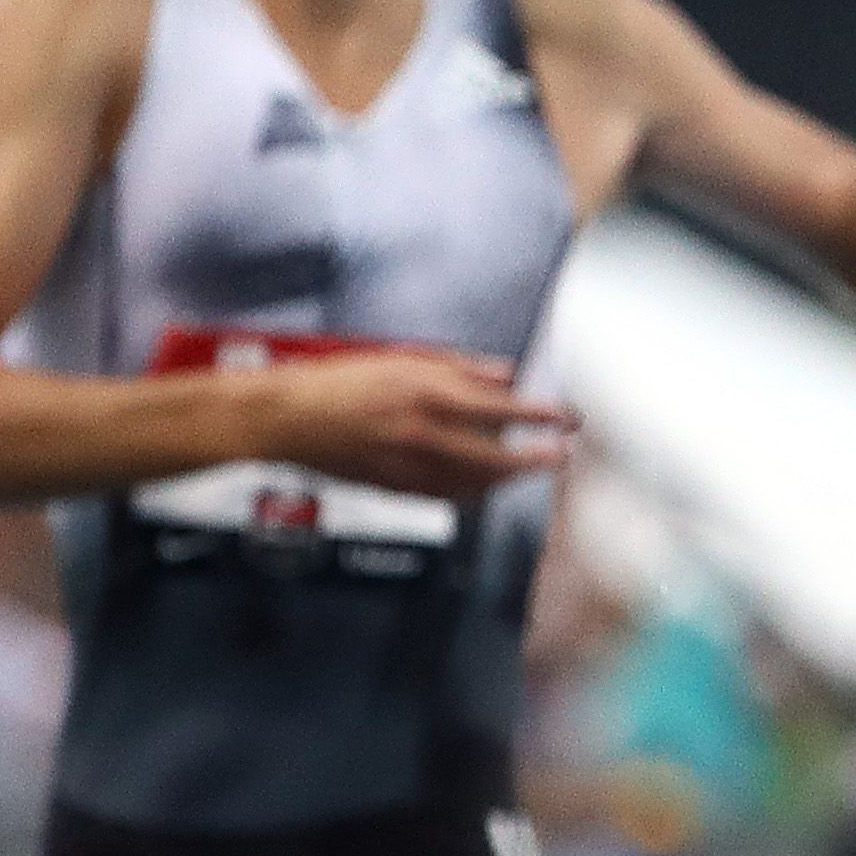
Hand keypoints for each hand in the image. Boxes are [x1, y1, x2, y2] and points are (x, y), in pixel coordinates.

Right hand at [251, 349, 574, 500]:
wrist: (287, 419)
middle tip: (560, 456)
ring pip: (475, 484)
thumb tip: (506, 375)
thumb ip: (461, 368)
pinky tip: (485, 486)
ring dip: (507, 479)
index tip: (568, 420)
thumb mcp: (404, 358)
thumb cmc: (341, 382)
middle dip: (536, 459)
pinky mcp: (394, 488)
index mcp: (428, 394)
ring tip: (527, 470)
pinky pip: (446, 498)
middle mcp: (423, 433)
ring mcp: (409, 466)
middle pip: (498, 457)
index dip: (542, 417)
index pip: (504, 410)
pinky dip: (472, 492)